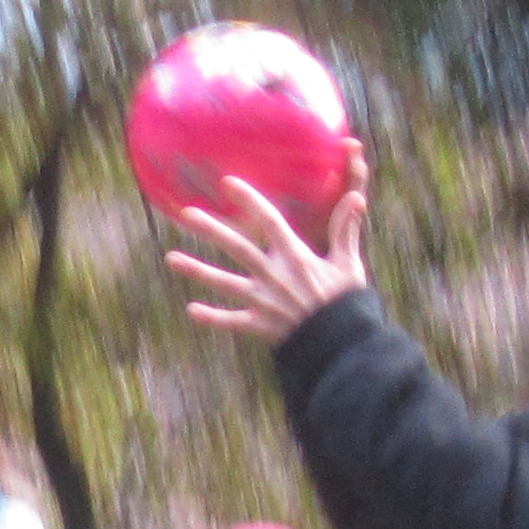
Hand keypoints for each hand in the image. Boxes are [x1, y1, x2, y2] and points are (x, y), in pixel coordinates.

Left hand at [164, 157, 370, 344]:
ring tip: (171, 258)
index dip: (249, 201)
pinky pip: (232, 321)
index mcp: (296, 257)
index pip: (269, 221)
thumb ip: (345, 231)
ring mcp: (264, 302)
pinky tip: (191, 310)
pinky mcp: (260, 326)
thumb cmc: (347, 303)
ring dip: (197, 270)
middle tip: (186, 213)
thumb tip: (357, 197)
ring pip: (225, 283)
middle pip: (237, 247)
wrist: (342, 345)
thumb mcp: (348, 265)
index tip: (228, 183)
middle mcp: (274, 276)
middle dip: (212, 229)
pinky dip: (213, 318)